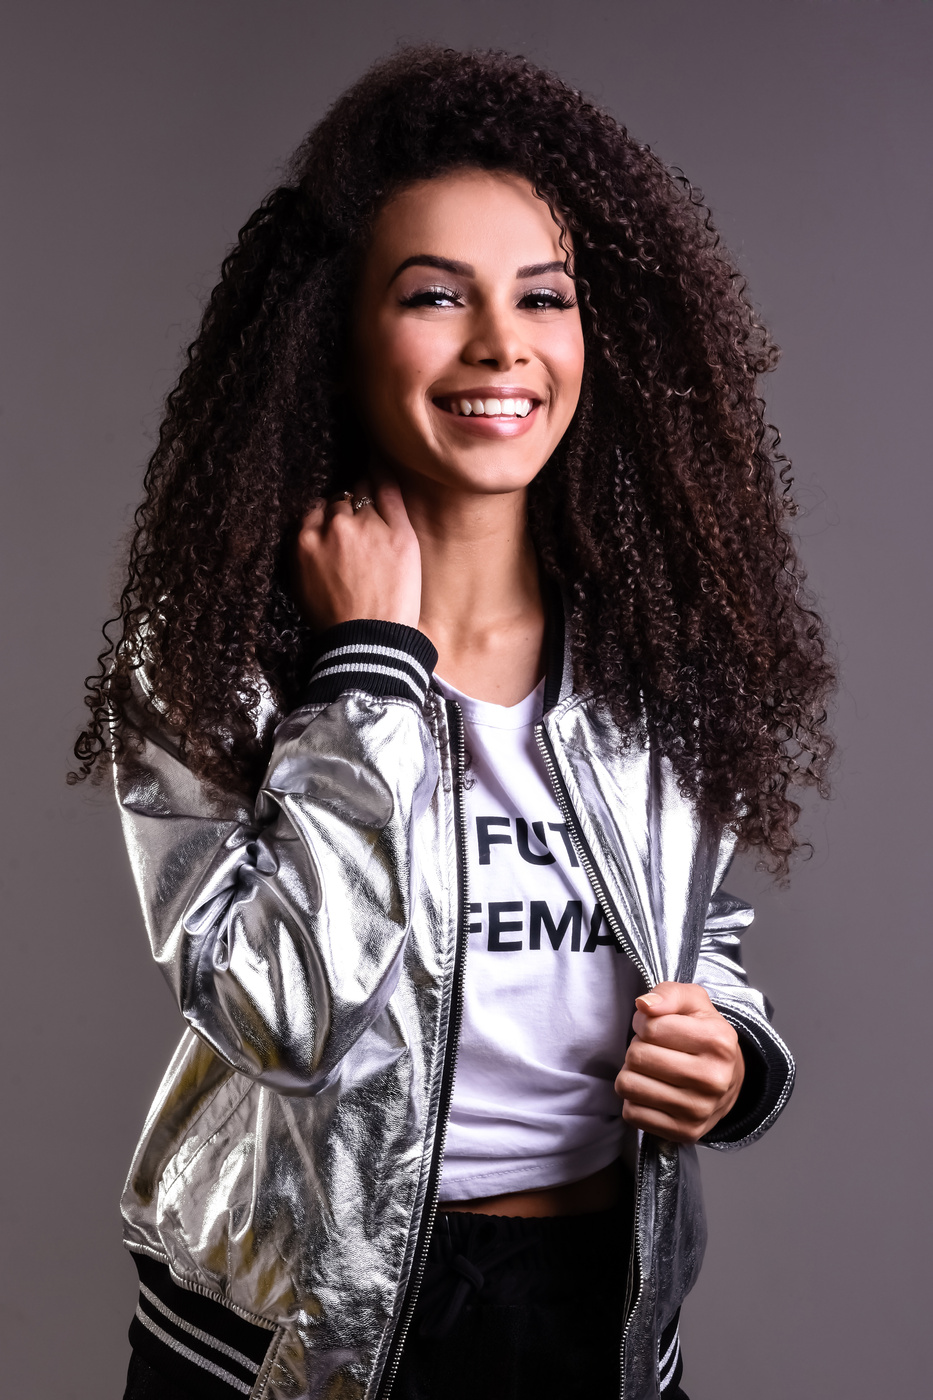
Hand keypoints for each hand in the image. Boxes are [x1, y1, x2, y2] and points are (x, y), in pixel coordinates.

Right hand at [294, 478, 421, 631]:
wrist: (368, 643)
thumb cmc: (335, 621)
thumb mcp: (301, 585)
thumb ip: (303, 550)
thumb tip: (309, 528)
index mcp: (304, 541)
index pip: (314, 510)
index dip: (325, 516)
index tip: (334, 522)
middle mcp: (333, 527)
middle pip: (338, 502)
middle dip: (345, 510)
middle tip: (357, 526)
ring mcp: (367, 526)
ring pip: (362, 493)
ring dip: (365, 497)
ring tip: (372, 505)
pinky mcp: (398, 531)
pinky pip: (389, 491)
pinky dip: (384, 475)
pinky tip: (382, 465)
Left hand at [614, 982, 744, 1143]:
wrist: (729, 1080)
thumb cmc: (704, 1035)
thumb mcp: (694, 1002)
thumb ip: (668, 993)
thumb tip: (644, 1005)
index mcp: (718, 1042)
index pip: (650, 1027)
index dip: (643, 1023)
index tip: (655, 1027)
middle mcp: (713, 1079)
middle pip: (637, 1056)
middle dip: (638, 1048)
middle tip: (654, 1050)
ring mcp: (699, 1110)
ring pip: (628, 1085)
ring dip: (632, 1073)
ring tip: (653, 1070)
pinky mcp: (685, 1133)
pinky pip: (632, 1113)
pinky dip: (635, 1100)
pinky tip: (654, 1091)